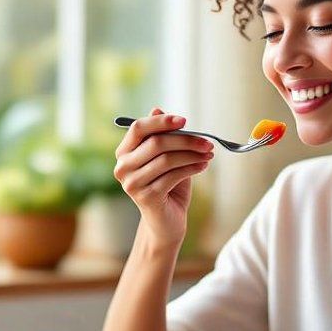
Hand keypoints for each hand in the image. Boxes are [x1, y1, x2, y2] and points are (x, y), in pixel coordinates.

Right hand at [113, 109, 212, 249]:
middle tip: (207, 142)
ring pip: (167, 159)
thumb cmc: (167, 185)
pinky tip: (203, 166)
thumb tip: (157, 109)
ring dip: (193, 155)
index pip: (139, 128)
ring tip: (208, 155)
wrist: (166, 221)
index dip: (162, 121)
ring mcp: (132, 184)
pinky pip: (174, 175)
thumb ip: (161, 135)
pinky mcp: (146, 197)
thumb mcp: (165, 156)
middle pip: (156, 143)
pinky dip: (192, 168)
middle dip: (186, 140)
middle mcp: (122, 167)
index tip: (185, 121)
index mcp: (124, 153)